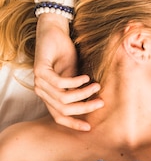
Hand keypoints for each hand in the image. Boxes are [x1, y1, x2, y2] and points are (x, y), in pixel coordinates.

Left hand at [33, 15, 102, 130]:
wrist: (54, 32)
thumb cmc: (65, 54)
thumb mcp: (74, 76)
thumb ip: (78, 91)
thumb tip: (95, 104)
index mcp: (49, 96)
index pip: (59, 117)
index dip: (74, 123)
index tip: (89, 127)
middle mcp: (42, 92)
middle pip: (63, 110)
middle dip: (84, 108)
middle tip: (101, 102)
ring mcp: (40, 82)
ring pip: (64, 98)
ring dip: (83, 93)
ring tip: (97, 86)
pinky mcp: (41, 71)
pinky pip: (61, 84)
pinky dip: (76, 82)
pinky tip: (86, 77)